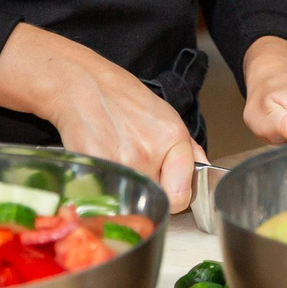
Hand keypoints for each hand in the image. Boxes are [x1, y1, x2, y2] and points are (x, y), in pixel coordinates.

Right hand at [0, 22, 198, 211]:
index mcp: (173, 138)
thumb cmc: (123, 98)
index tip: (166, 190)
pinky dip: (105, 188)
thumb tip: (203, 173)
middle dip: (149, 193)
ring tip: (119, 164)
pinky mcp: (98, 167)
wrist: (83, 85)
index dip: (174, 197)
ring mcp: (124, 162)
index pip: (182, 196)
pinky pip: (107, 196)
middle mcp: (151, 153)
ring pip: (131, 202)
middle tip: (137, 171)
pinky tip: (104, 165)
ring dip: (126, 191)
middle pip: (156, 201)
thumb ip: (187, 149)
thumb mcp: (165, 115)